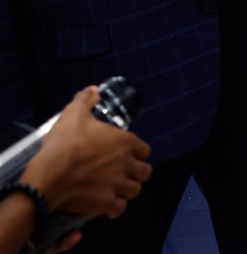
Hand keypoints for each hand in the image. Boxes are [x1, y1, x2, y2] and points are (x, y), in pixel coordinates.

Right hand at [20, 86, 151, 221]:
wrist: (50, 174)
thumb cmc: (65, 143)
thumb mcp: (74, 114)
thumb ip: (86, 100)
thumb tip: (93, 90)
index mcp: (125, 143)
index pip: (145, 150)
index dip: (138, 153)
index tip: (128, 155)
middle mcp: (127, 164)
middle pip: (145, 172)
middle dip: (137, 173)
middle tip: (124, 173)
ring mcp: (118, 184)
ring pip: (135, 191)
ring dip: (128, 190)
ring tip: (117, 188)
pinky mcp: (106, 203)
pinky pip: (119, 209)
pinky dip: (115, 208)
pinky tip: (107, 205)